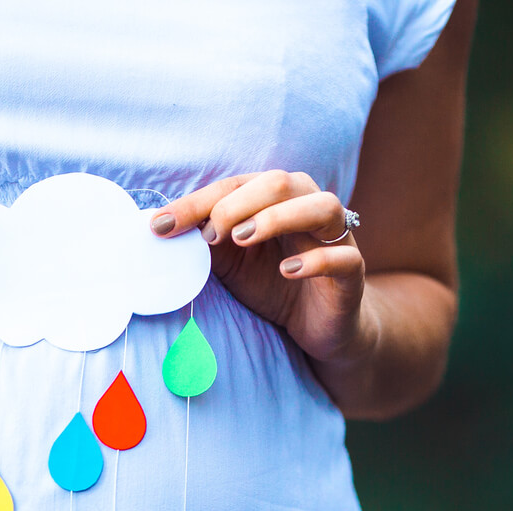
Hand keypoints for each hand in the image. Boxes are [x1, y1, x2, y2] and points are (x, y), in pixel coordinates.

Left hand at [150, 171, 370, 364]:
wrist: (317, 326)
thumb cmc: (271, 283)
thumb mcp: (229, 262)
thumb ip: (205, 241)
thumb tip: (160, 229)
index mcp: (276, 199)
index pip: (234, 185)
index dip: (196, 203)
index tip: (160, 226)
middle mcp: (308, 208)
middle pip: (281, 182)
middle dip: (239, 203)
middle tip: (211, 236)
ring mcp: (335, 239)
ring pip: (323, 206)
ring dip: (278, 217)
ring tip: (243, 239)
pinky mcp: (352, 273)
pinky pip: (344, 257)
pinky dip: (316, 260)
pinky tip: (287, 270)